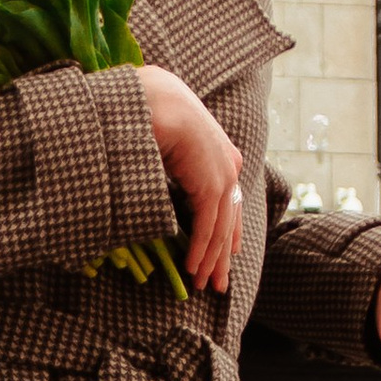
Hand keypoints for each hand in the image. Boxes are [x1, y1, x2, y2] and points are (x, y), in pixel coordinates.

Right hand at [137, 67, 243, 290]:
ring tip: (202, 284)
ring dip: (209, 260)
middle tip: (217, 283)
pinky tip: (193, 268)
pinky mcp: (211, 185)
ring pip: (219, 228)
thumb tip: (163, 184)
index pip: (228, 202)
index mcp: (221, 154)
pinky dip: (200, 250)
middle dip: (222, 256)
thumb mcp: (168, 144)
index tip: (223, 256)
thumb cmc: (151, 112)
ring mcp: (223, 175)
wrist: (153, 96)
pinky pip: (207, 226)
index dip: (226, 232)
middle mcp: (229, 166)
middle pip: (228, 220)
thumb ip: (174, 166)